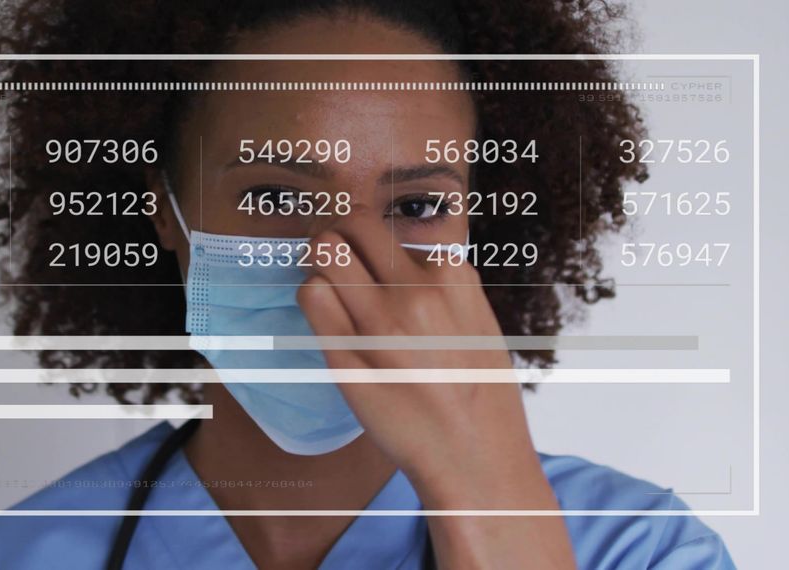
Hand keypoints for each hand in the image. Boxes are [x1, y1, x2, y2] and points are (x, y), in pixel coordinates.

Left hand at [297, 211, 575, 568]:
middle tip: (338, 258)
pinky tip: (326, 313)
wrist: (472, 453)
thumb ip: (441, 281)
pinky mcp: (346, 356)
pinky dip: (312, 295)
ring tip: (331, 286)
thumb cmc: (475, 388)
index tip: (370, 255)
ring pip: (324, 253)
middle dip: (339, 234)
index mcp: (452, 275)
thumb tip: (400, 249)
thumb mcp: (477, 319)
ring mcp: (379, 323)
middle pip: (353, 225)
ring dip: (320, 262)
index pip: (391, 225)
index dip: (373, 239)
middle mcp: (414, 292)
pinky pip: (311, 298)